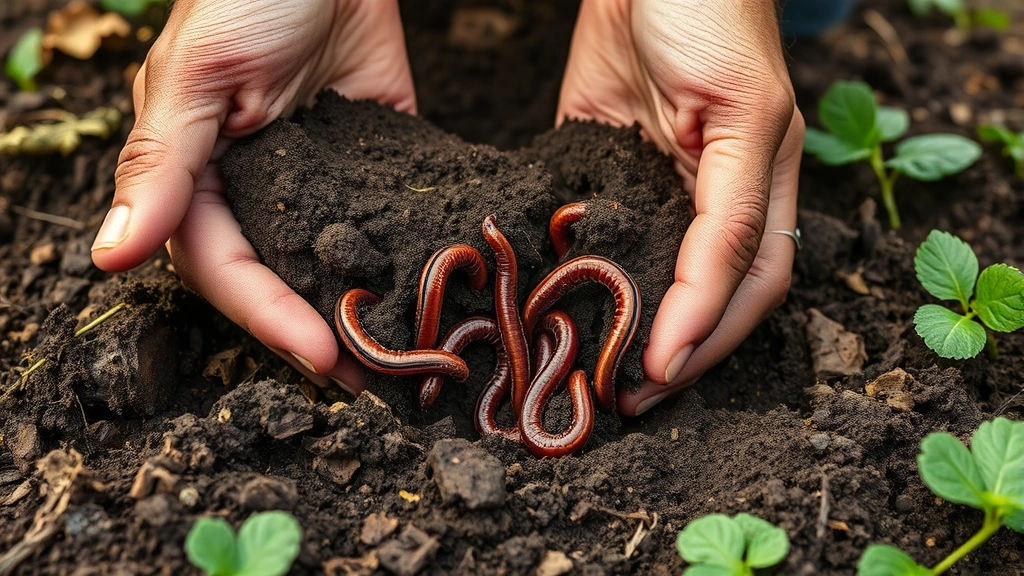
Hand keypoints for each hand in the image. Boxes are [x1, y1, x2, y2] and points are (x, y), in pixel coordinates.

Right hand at [91, 0, 416, 391]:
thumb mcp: (198, 74)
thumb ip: (163, 164)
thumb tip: (111, 259)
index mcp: (195, 173)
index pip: (223, 266)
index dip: (266, 316)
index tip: (320, 356)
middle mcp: (252, 185)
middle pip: (277, 278)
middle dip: (318, 329)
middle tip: (369, 377)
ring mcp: (314, 176)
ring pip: (328, 259)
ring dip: (359, 309)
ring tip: (403, 356)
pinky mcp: (369, 158)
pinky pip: (378, 217)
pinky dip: (399, 255)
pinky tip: (428, 293)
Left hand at [557, 0, 803, 414]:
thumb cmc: (712, 12)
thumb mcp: (739, 109)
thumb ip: (728, 206)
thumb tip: (696, 298)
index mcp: (757, 180)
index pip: (746, 279)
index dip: (706, 331)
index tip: (658, 374)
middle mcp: (713, 190)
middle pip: (710, 294)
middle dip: (675, 352)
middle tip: (624, 400)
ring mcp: (657, 179)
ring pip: (655, 274)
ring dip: (630, 328)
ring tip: (592, 374)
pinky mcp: (603, 163)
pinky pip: (596, 229)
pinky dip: (584, 274)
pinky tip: (556, 308)